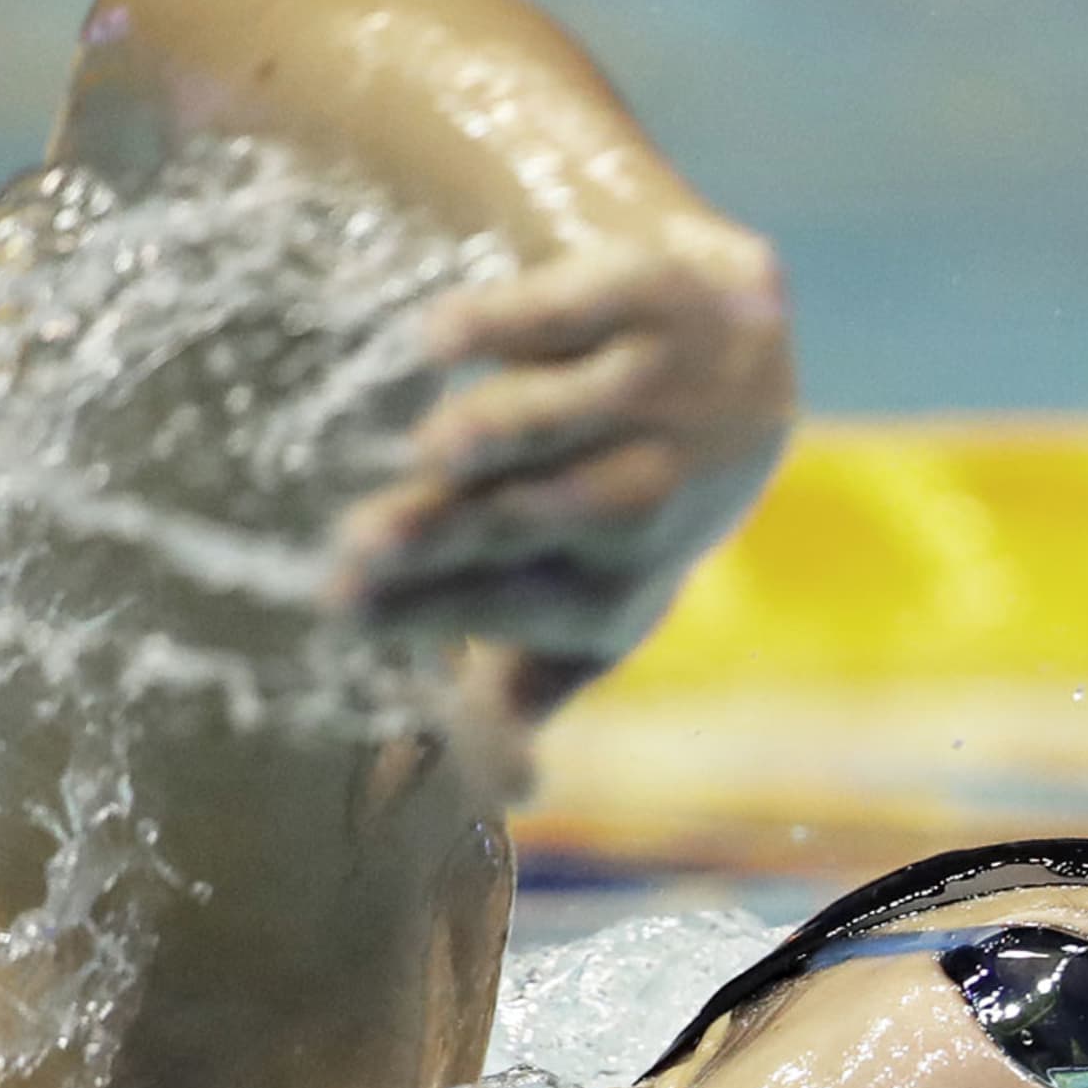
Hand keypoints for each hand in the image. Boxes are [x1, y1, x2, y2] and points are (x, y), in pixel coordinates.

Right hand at [327, 215, 794, 715]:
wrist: (746, 359)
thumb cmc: (632, 502)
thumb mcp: (591, 606)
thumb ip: (525, 692)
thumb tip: (507, 791)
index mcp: (623, 589)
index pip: (517, 607)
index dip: (431, 610)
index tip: (340, 607)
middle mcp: (656, 500)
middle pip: (538, 519)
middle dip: (447, 535)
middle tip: (355, 548)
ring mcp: (663, 393)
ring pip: (572, 418)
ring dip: (503, 434)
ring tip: (433, 452)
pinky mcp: (660, 295)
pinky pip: (585, 310)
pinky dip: (514, 322)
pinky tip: (439, 340)